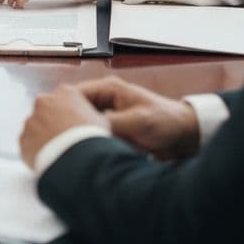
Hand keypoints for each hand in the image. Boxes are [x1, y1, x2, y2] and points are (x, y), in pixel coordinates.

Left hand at [19, 84, 109, 168]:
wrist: (78, 159)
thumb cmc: (92, 138)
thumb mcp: (100, 120)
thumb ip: (89, 114)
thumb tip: (88, 120)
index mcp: (65, 92)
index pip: (64, 100)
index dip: (69, 115)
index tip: (74, 127)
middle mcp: (44, 101)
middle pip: (47, 111)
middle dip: (53, 123)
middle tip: (64, 140)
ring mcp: (31, 119)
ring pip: (36, 127)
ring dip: (43, 137)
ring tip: (58, 153)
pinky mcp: (23, 138)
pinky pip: (28, 144)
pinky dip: (36, 150)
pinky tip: (48, 159)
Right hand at [74, 76, 199, 159]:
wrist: (186, 136)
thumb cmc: (167, 120)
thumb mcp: (138, 121)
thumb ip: (113, 122)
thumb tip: (88, 126)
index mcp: (109, 89)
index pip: (75, 93)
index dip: (64, 107)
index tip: (57, 123)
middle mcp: (105, 101)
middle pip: (76, 109)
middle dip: (70, 123)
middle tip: (63, 139)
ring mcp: (108, 116)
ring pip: (84, 124)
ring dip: (82, 135)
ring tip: (74, 148)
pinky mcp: (113, 131)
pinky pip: (95, 136)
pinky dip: (91, 143)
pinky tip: (88, 154)